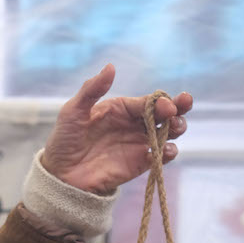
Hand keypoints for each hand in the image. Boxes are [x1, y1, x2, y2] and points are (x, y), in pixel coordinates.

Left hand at [41, 64, 192, 194]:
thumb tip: (111, 67)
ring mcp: (138, 144)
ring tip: (176, 127)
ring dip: (177, 127)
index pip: (148, 101)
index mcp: (122, 108)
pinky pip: (160, 157)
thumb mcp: (73, 111)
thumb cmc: (64, 140)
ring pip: (167, 132)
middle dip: (178, 108)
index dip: (160, 101)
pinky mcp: (139, 164)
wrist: (60, 175)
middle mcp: (134, 124)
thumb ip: (92, 89)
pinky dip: (167, 153)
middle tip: (183, 106)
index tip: (166, 105)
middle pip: (164, 113)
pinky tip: (165, 150)